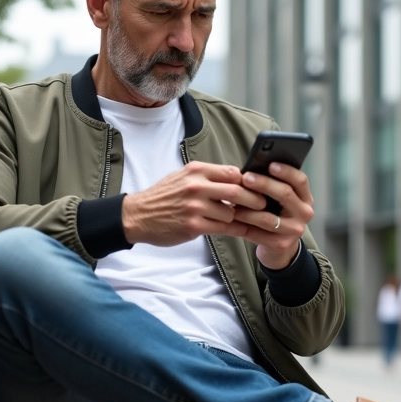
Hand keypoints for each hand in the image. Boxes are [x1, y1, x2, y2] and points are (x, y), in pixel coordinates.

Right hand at [122, 161, 267, 246]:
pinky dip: (236, 230)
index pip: (233, 173)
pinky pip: (223, 229)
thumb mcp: (183, 176)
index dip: (248, 181)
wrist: (138, 215)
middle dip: (254, 200)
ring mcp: (194, 207)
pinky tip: (242, 230)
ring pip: (231, 213)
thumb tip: (237, 177)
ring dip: (239, 218)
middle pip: (237, 192)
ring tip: (244, 219)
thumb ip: (207, 176)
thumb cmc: (164, 196)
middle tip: (263, 205)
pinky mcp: (193, 226)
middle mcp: (196, 187)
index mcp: (196, 171)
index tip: (256, 188)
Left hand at [233, 162, 314, 269]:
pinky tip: (231, 218)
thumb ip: (272, 186)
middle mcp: (304, 213)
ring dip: (247, 208)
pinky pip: (257, 233)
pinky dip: (242, 225)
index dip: (286, 171)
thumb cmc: (275, 215)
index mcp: (305, 198)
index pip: (300, 181)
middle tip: (246, 177)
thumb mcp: (279, 200)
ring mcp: (294, 231)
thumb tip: (251, 169)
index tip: (270, 164)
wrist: (279, 246)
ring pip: (268, 217)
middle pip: (285, 194)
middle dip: (264, 184)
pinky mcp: (281, 244)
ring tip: (232, 201)